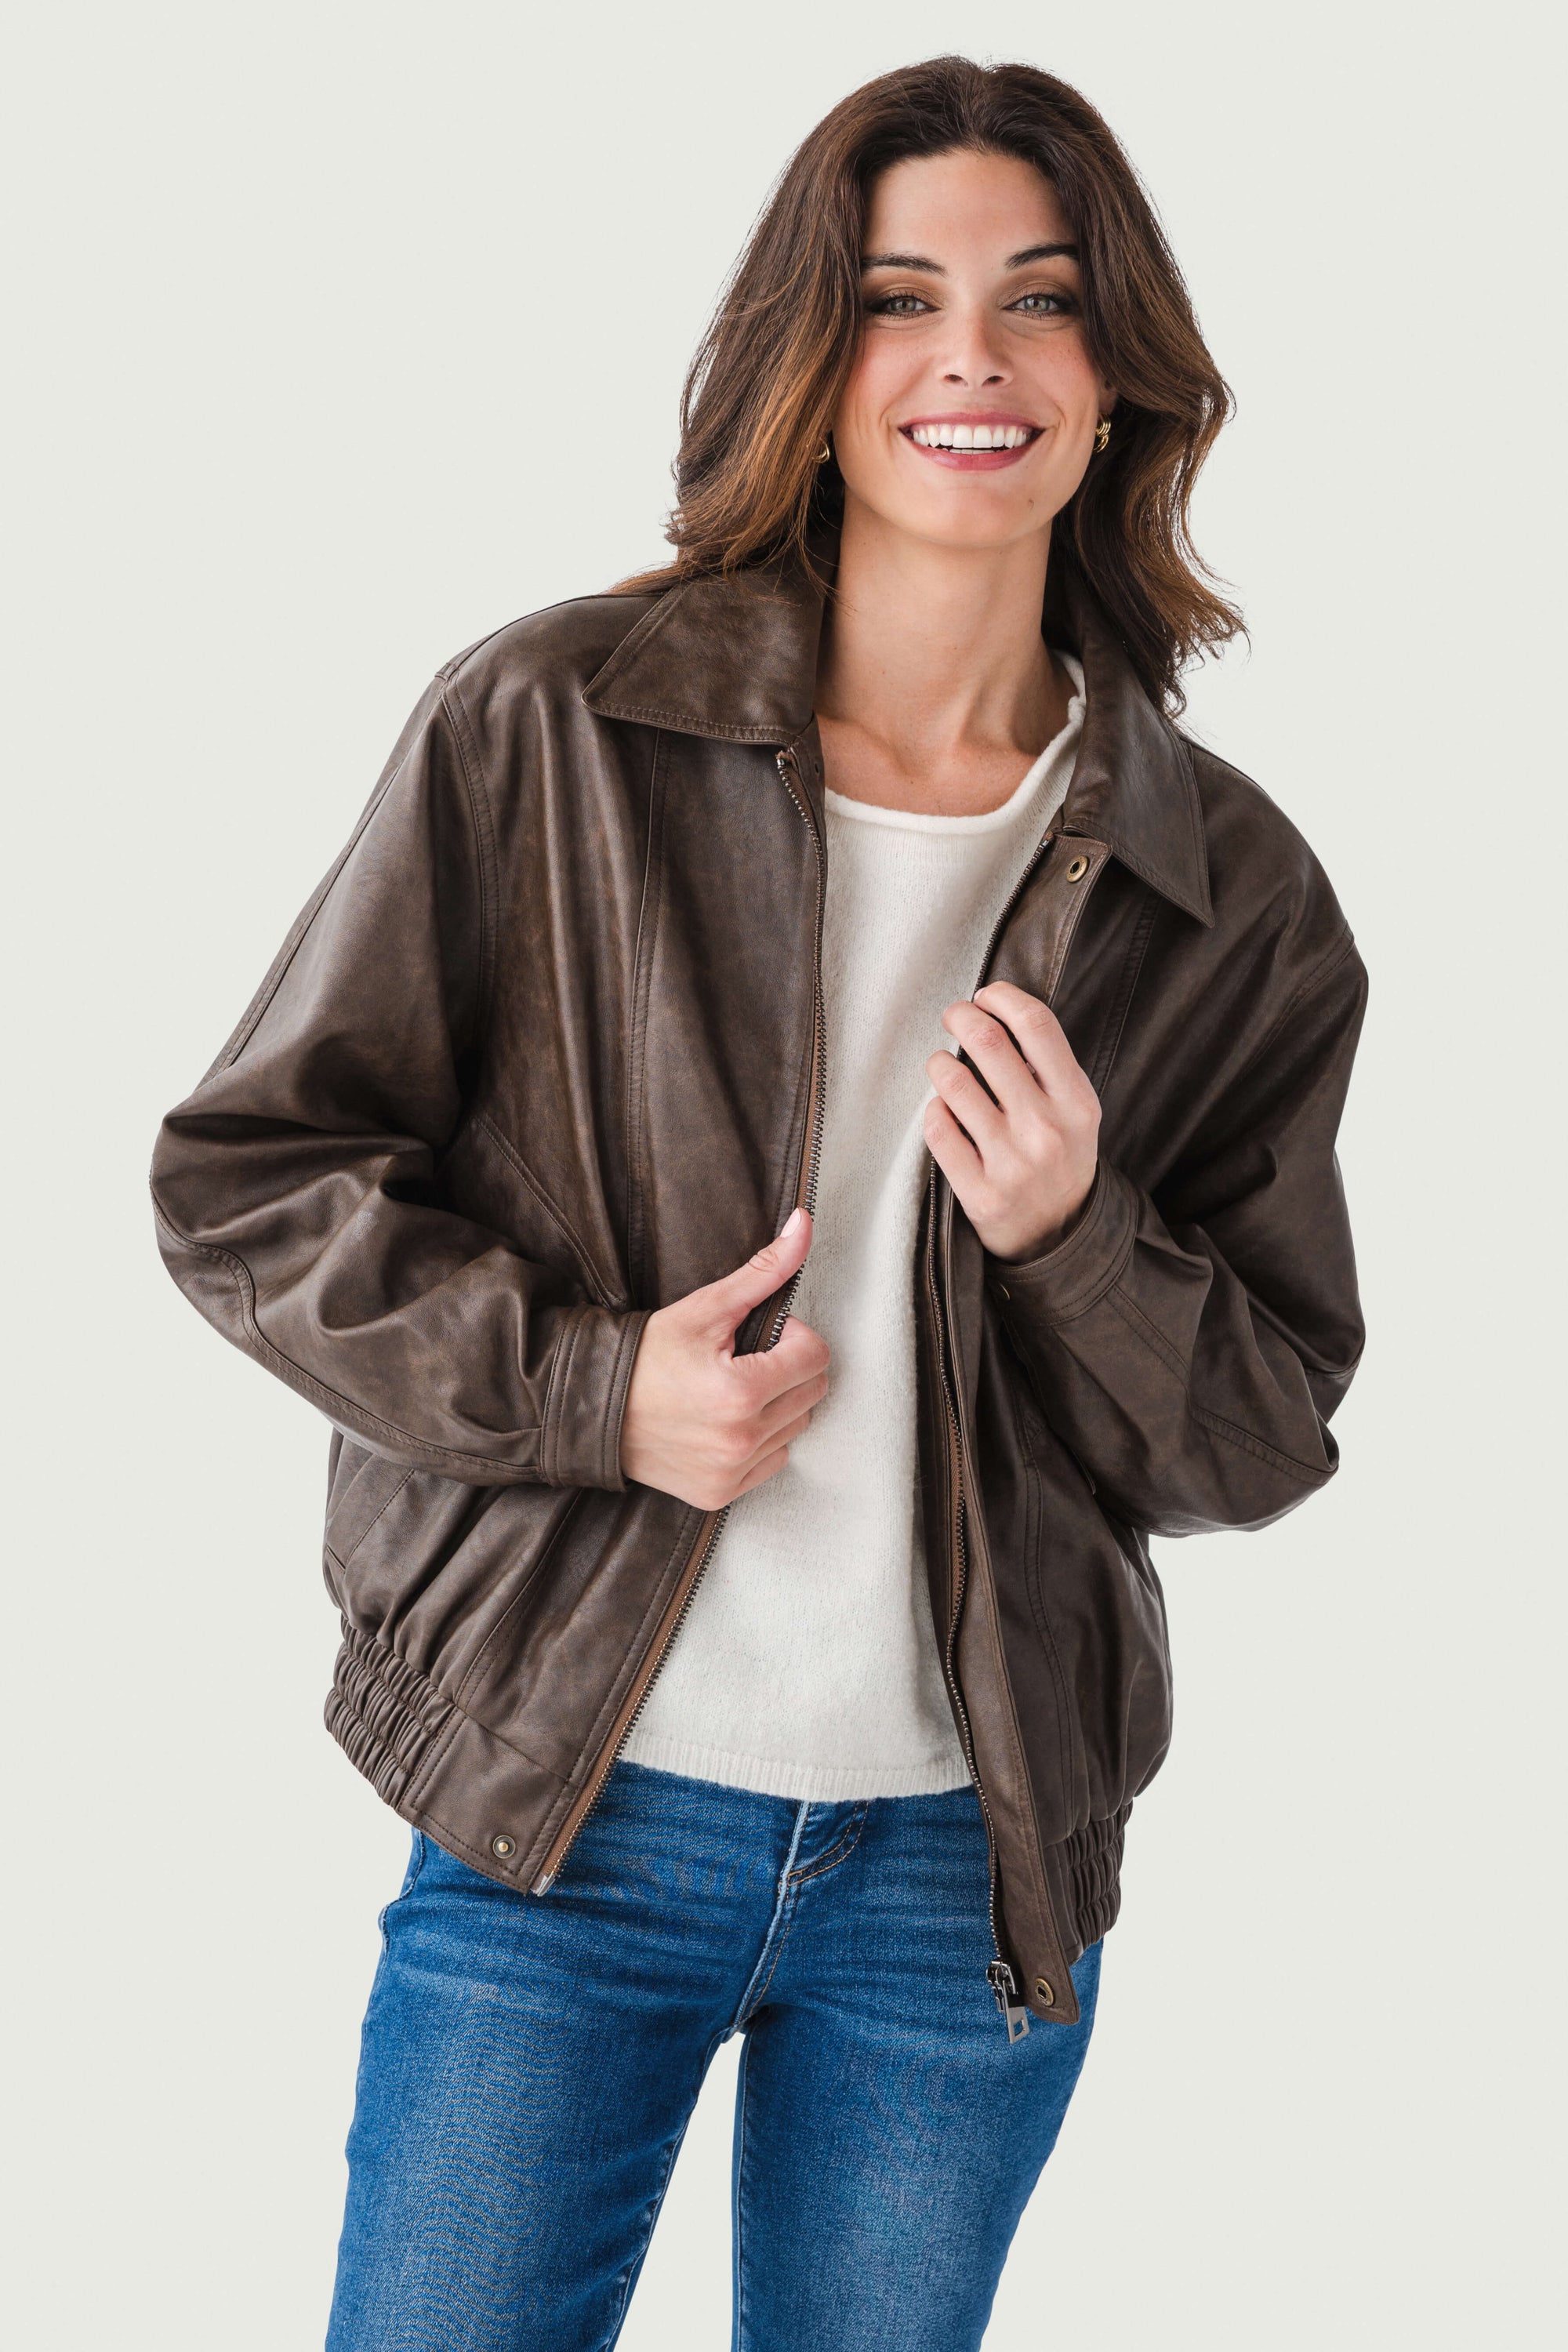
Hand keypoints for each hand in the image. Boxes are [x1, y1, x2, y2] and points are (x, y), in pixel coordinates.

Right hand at [620, 1209, 829, 1508]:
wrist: (592, 1409)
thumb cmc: (645, 1356)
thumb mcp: (703, 1308)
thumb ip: (763, 1271)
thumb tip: (803, 1226)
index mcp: (741, 1393)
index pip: (816, 1356)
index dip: (792, 1336)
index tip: (759, 1336)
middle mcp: (740, 1440)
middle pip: (813, 1392)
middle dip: (788, 1367)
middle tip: (744, 1359)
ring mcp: (732, 1472)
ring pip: (797, 1426)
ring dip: (778, 1404)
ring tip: (732, 1390)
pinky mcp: (722, 1493)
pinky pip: (773, 1460)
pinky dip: (761, 1439)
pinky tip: (725, 1421)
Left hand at [924, 982, 1100, 1262]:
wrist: (1061, 1237)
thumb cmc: (1061, 1159)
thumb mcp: (1076, 1111)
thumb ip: (1049, 1067)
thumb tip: (996, 1011)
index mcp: (1076, 1102)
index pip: (1036, 1024)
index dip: (1002, 997)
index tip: (985, 996)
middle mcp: (1046, 1129)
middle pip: (989, 1042)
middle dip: (960, 1017)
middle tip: (953, 1017)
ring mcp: (1011, 1163)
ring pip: (953, 1082)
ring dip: (939, 1063)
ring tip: (943, 1065)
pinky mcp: (979, 1193)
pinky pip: (937, 1129)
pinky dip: (933, 1111)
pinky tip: (942, 1110)